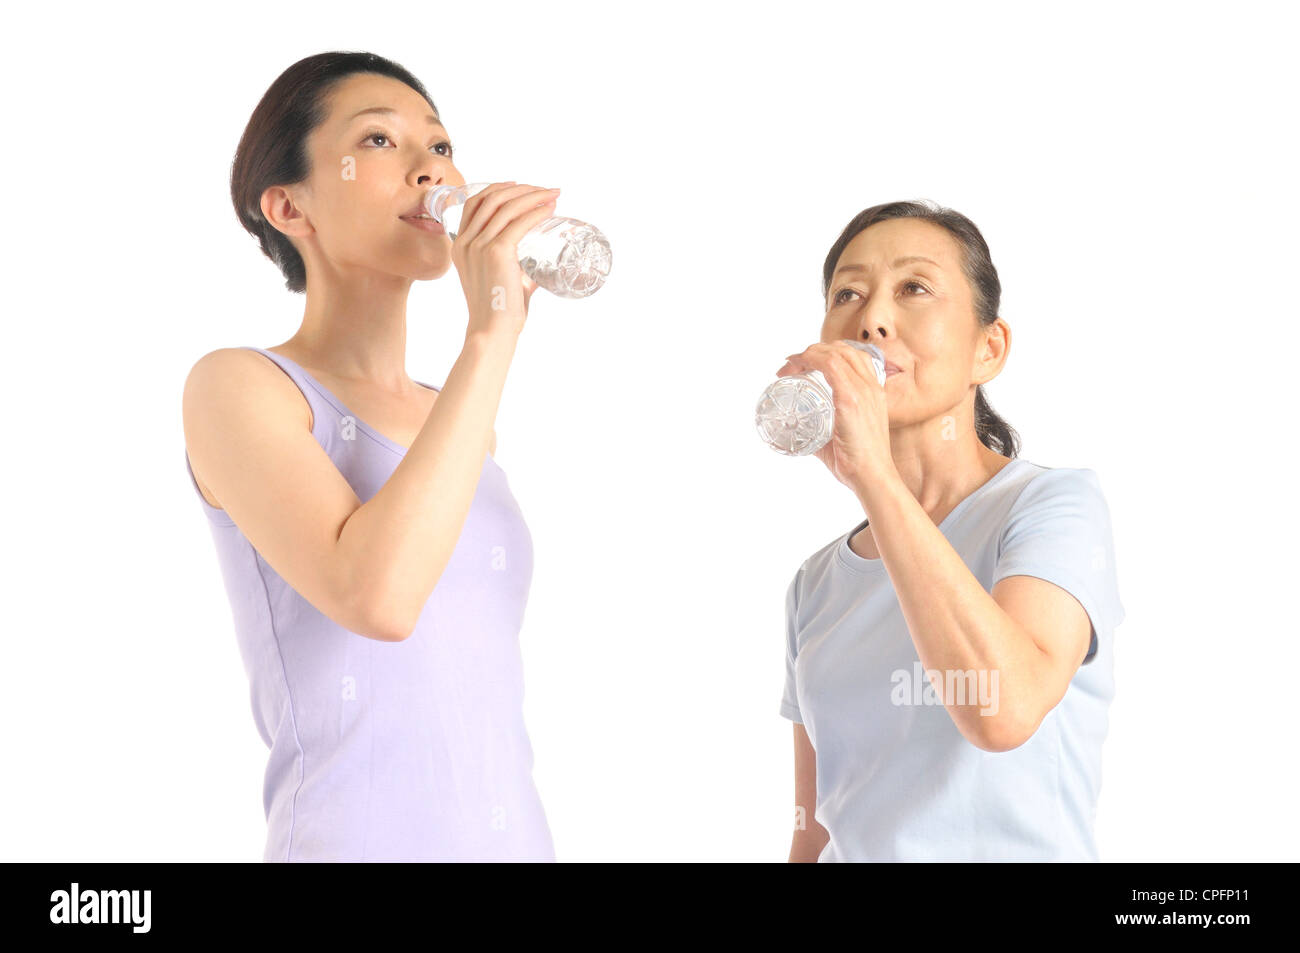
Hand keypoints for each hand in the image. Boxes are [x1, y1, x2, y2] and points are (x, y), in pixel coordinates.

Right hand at [451, 182, 559, 338]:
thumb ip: (517, 270)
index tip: (520, 187)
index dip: (498, 189)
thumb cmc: (499, 312)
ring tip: (551, 195)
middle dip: (521, 189)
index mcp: (460, 246)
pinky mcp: (496, 252)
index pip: (475, 204)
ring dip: (532, 196)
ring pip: (506, 207)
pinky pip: (519, 223)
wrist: (492, 330)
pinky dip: (536, 212)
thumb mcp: (500, 281)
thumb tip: (540, 265)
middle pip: (492, 199)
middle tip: (544, 190)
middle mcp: (465, 242)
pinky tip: (549, 208)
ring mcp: (478, 245)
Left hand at [776, 340, 894, 491]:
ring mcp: (862, 392)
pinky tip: (796, 367)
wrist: (873, 477)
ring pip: (834, 354)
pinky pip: (830, 366)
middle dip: (813, 351)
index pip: (853, 356)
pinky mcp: (851, 400)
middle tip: (791, 366)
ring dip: (808, 354)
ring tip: (790, 367)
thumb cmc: (858, 462)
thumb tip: (799, 430)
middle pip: (842, 350)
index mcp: (874, 392)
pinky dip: (810, 361)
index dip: (826, 352)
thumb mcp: (842, 436)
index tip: (804, 363)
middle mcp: (871, 387)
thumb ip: (822, 429)